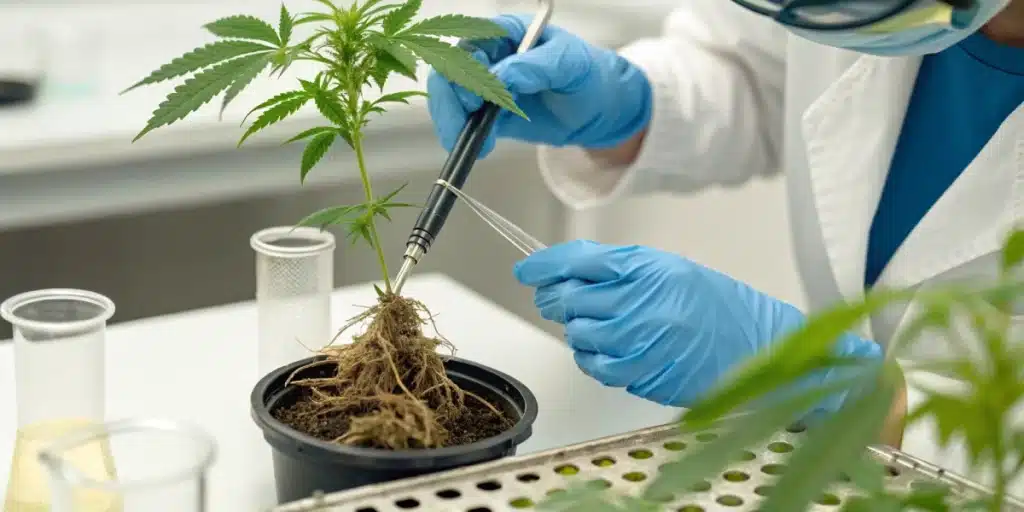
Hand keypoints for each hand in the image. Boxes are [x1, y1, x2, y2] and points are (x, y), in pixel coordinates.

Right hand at [426, 14, 652, 157]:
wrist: (602, 108)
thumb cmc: (590, 75)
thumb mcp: (570, 64)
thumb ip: (536, 66)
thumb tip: (504, 75)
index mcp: (506, 33)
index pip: (470, 44)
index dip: (463, 69)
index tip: (475, 95)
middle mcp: (490, 56)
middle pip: (450, 72)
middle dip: (452, 100)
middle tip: (468, 124)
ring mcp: (487, 86)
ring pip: (451, 99)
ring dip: (454, 122)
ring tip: (476, 143)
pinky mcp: (490, 114)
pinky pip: (464, 122)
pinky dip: (465, 137)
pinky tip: (480, 148)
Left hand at [513, 240, 881, 410]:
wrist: (757, 347)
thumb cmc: (715, 307)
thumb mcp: (667, 270)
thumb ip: (616, 269)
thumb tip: (562, 271)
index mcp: (649, 269)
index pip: (579, 261)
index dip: (545, 265)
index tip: (526, 269)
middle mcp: (641, 303)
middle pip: (570, 298)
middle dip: (555, 297)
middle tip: (556, 298)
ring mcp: (640, 341)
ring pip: (577, 334)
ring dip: (577, 330)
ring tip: (600, 325)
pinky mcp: (642, 373)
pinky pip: (594, 366)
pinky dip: (591, 358)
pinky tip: (609, 349)